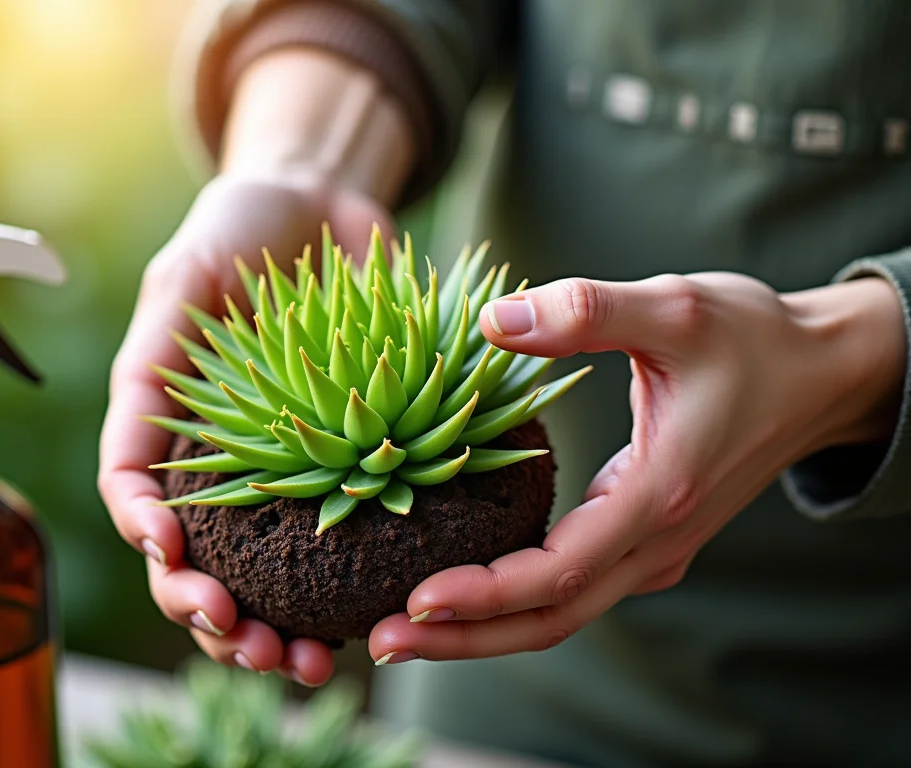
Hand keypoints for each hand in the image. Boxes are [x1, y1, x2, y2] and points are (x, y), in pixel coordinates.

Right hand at [99, 172, 392, 683]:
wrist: (327, 204)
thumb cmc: (240, 229)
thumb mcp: (183, 275)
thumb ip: (155, 354)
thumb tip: (135, 464)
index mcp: (165, 421)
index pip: (135, 494)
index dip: (146, 535)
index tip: (172, 554)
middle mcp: (215, 458)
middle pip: (195, 558)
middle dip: (211, 613)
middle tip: (249, 642)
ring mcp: (279, 470)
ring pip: (261, 574)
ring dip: (272, 628)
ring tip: (302, 663)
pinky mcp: (340, 467)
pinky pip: (337, 542)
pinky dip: (341, 594)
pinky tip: (357, 628)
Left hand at [369, 271, 905, 663]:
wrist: (823, 374)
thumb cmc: (754, 338)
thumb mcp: (675, 307)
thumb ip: (585, 311)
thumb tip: (490, 320)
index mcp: (661, 496)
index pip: (562, 571)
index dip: (486, 594)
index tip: (417, 598)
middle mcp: (657, 541)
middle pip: (551, 618)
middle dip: (465, 638)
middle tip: (382, 638)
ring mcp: (652, 549)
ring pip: (559, 614)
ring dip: (482, 630)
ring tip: (402, 628)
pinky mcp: (643, 539)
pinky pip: (570, 589)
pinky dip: (511, 603)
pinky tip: (458, 588)